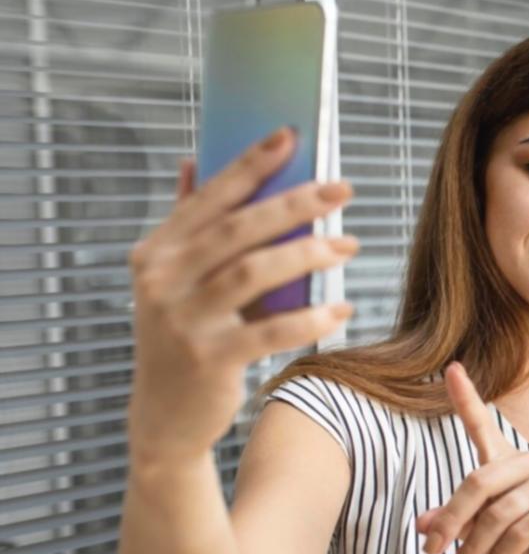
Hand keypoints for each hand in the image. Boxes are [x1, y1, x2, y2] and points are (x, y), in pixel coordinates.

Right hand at [126, 127, 356, 468]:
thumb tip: (195, 162)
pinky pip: (270, 330)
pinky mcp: (209, 358)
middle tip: (342, 189)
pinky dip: (310, 317)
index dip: (250, 164)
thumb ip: (188, 225)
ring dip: (308, 254)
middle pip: (237, 230)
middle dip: (294, 203)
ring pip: (254, 273)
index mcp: (155, 252)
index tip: (290, 136)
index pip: (209, 197)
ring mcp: (182, 320)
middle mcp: (161, 280)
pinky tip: (342, 308)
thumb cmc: (182, 339)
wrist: (165, 417)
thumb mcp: (174, 281)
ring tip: (348, 245)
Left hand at [416, 362, 528, 553]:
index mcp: (505, 461)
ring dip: (472, 549)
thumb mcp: (481, 533)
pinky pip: (520, 533)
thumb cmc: (522, 541)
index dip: (466, 397)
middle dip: (450, 520)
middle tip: (431, 552)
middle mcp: (527, 463)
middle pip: (477, 483)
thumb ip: (454, 522)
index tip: (450, 368)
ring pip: (497, 515)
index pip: (481, 424)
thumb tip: (422, 525)